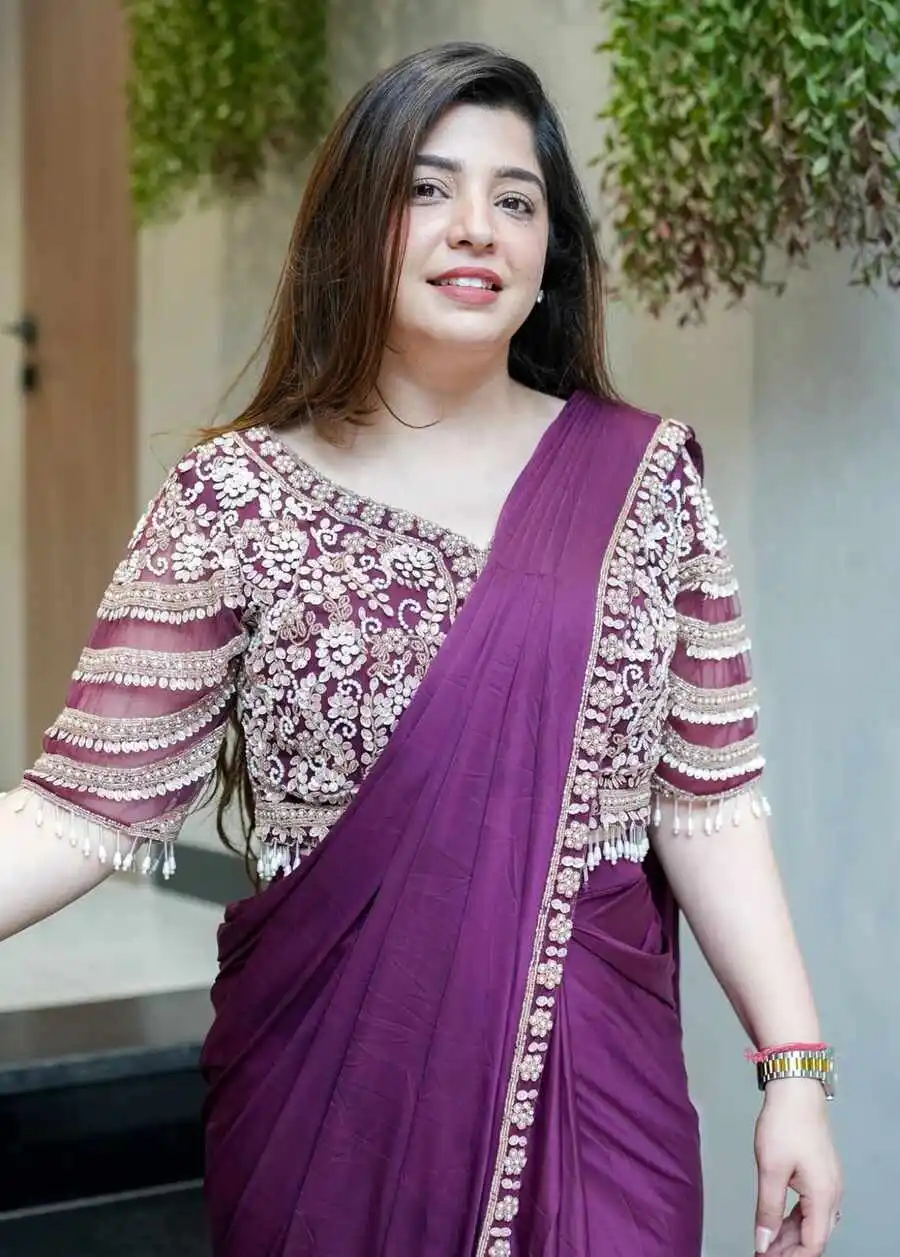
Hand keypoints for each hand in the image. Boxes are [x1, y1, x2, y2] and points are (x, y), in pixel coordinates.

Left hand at [753, 1080, 841, 1254]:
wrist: (796, 1090)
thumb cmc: (784, 1125)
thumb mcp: (770, 1169)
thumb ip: (768, 1209)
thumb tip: (764, 1243)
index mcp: (823, 1196)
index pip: (813, 1244)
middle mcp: (832, 1194)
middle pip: (815, 1236)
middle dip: (790, 1249)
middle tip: (763, 1253)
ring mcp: (829, 1183)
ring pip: (814, 1222)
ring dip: (791, 1235)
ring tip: (767, 1242)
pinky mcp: (822, 1173)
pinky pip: (812, 1207)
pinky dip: (796, 1219)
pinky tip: (779, 1221)